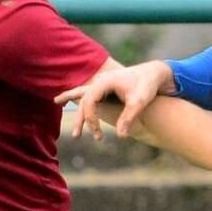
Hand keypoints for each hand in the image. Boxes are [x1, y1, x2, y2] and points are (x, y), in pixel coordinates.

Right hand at [54, 61, 175, 140]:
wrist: (154, 74)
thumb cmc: (147, 86)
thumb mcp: (139, 102)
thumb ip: (128, 118)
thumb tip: (121, 136)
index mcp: (105, 81)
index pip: (89, 101)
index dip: (91, 118)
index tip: (97, 132)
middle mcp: (101, 80)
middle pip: (83, 99)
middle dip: (79, 118)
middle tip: (76, 136)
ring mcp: (102, 82)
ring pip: (83, 93)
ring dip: (72, 100)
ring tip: (57, 103)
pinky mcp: (106, 86)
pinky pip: (88, 91)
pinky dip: (77, 95)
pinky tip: (69, 99)